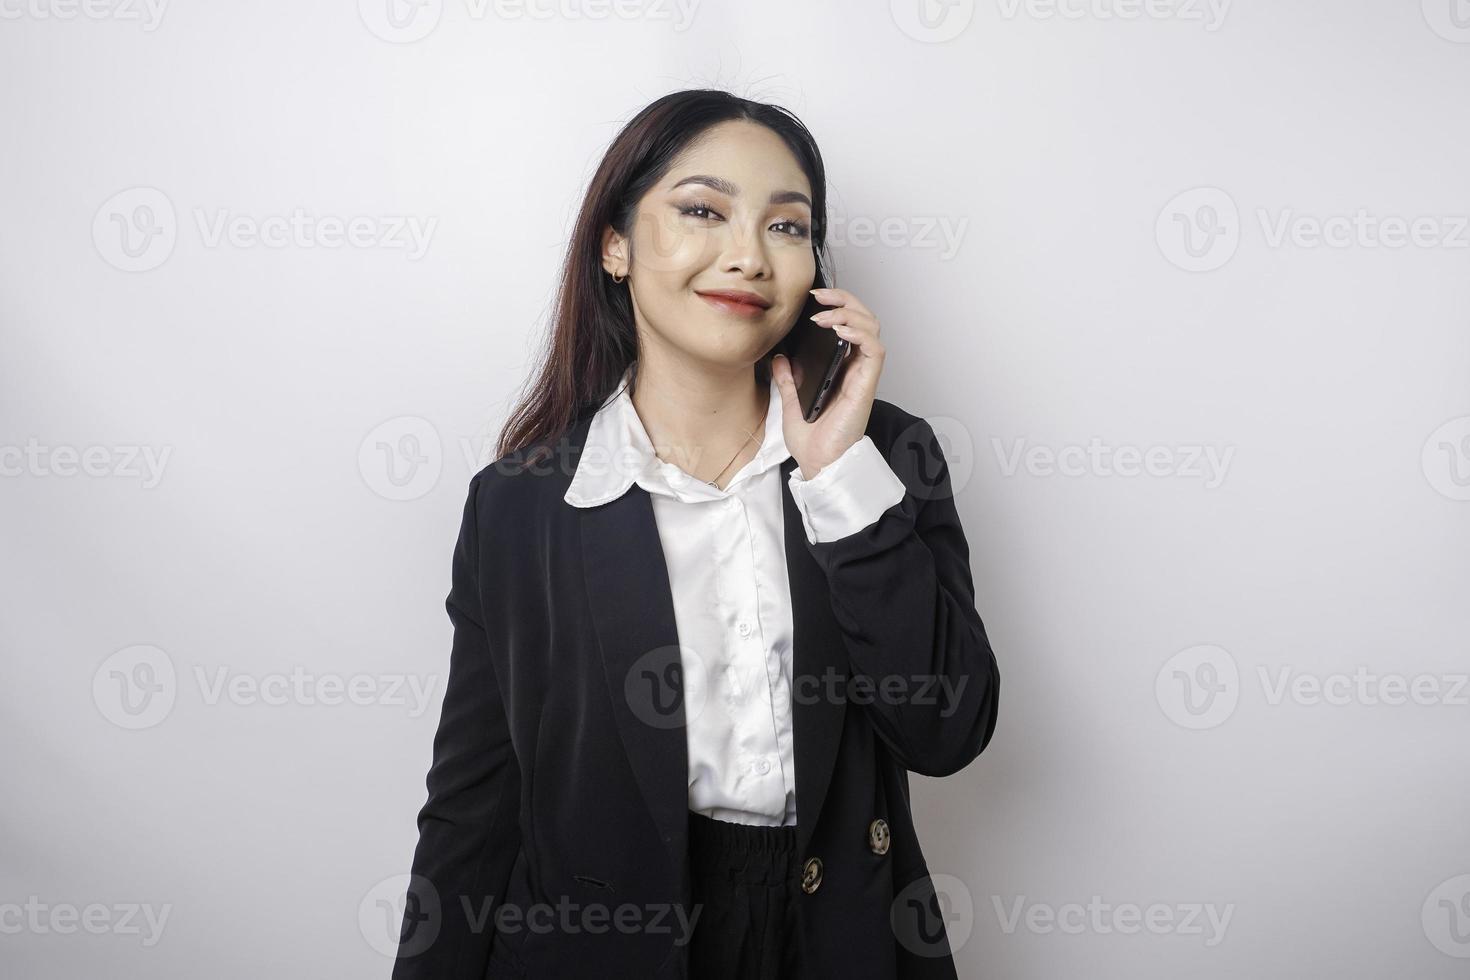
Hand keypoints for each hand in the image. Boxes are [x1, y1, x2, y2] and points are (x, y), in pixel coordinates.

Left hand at [771, 285, 886, 479]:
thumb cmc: (812, 440)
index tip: (813, 298)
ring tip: (824, 314)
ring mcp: (862, 375)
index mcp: (841, 367)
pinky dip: (859, 334)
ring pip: (872, 327)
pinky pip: (874, 349)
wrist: (819, 465)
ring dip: (849, 312)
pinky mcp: (866, 384)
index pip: (849, 324)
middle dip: (844, 298)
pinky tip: (839, 330)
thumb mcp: (790, 402)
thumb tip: (779, 357)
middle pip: (864, 318)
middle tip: (819, 295)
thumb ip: (788, 379)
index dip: (837, 304)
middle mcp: (855, 368)